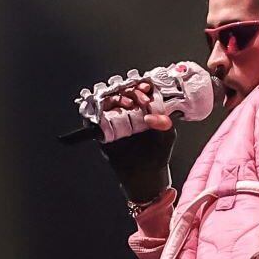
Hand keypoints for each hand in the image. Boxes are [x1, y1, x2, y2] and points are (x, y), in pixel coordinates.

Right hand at [97, 81, 176, 202]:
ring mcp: (112, 119)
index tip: (145, 88)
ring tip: (126, 104)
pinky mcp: (100, 130)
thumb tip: (151, 116)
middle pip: (120, 90)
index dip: (140, 85)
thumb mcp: (167, 136)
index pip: (137, 88)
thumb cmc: (157, 152)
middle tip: (136, 98)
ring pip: (105, 99)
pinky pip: (91, 117)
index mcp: (142, 106)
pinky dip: (95, 111)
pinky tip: (106, 112)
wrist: (145, 173)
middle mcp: (126, 110)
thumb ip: (164, 124)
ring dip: (114, 98)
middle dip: (128, 90)